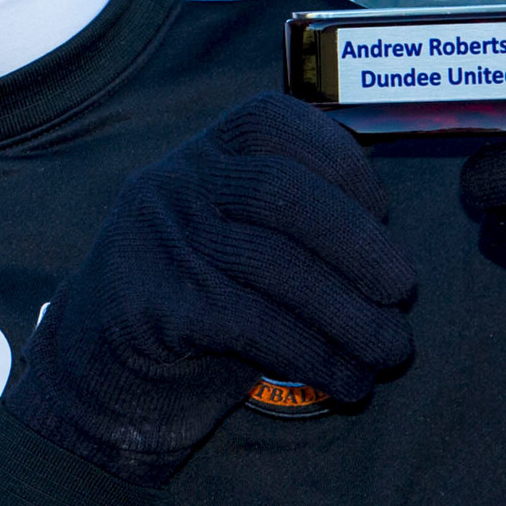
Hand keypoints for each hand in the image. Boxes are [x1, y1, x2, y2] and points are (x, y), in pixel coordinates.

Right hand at [6, 93, 418, 486]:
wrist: (102, 378)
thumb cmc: (198, 304)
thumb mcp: (235, 238)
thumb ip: (291, 220)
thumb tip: (387, 244)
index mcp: (197, 155)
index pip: (271, 124)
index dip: (340, 161)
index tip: (383, 212)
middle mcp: (169, 187)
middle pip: (278, 192)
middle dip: (358, 243)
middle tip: (402, 292)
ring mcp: (154, 244)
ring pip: (272, 266)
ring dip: (350, 315)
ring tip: (388, 351)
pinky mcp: (150, 309)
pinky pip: (253, 326)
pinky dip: (315, 356)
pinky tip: (346, 381)